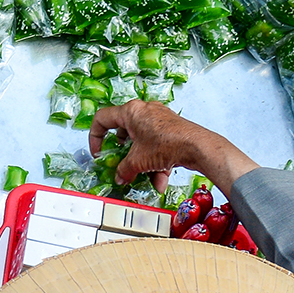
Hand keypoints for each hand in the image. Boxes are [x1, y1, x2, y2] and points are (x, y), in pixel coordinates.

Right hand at [88, 100, 259, 196]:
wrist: (198, 147)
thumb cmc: (167, 144)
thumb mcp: (137, 161)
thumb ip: (124, 169)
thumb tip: (120, 176)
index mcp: (131, 111)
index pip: (102, 119)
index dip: (95, 137)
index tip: (98, 152)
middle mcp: (144, 111)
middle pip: (124, 131)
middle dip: (122, 152)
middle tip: (120, 162)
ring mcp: (159, 119)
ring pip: (142, 141)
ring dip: (141, 161)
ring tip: (142, 177)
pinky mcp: (171, 129)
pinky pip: (156, 146)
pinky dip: (155, 162)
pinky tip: (159, 181)